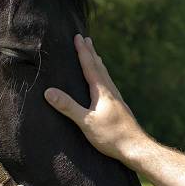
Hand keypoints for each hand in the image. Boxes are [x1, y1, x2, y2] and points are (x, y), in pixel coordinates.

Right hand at [44, 34, 146, 164]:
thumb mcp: (86, 122)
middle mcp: (110, 91)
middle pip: (99, 67)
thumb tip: (49, 92)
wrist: (135, 148)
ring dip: (98, 63)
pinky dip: (103, 76)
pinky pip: (108, 85)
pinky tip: (103, 83)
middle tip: (86, 39)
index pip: (89, 66)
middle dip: (91, 52)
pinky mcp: (118, 108)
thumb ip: (68, 106)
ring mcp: (116, 99)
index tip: (78, 37)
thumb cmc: (111, 136)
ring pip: (105, 75)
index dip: (83, 51)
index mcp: (102, 91)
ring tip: (95, 55)